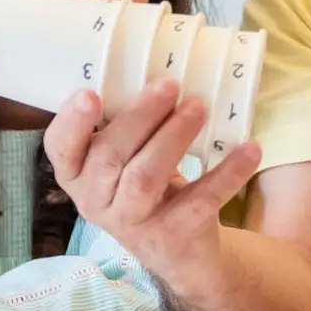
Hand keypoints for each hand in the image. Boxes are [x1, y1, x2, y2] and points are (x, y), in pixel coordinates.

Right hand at [43, 79, 259, 282]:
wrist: (178, 250)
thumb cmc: (141, 180)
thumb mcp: (122, 155)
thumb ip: (121, 121)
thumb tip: (151, 59)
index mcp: (76, 173)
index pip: (60, 150)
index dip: (71, 123)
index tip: (89, 94)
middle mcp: (95, 200)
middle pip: (110, 157)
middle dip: (139, 117)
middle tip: (168, 84)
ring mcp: (132, 222)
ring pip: (145, 178)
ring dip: (173, 138)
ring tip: (198, 107)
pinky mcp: (172, 236)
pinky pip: (199, 202)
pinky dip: (226, 174)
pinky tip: (250, 149)